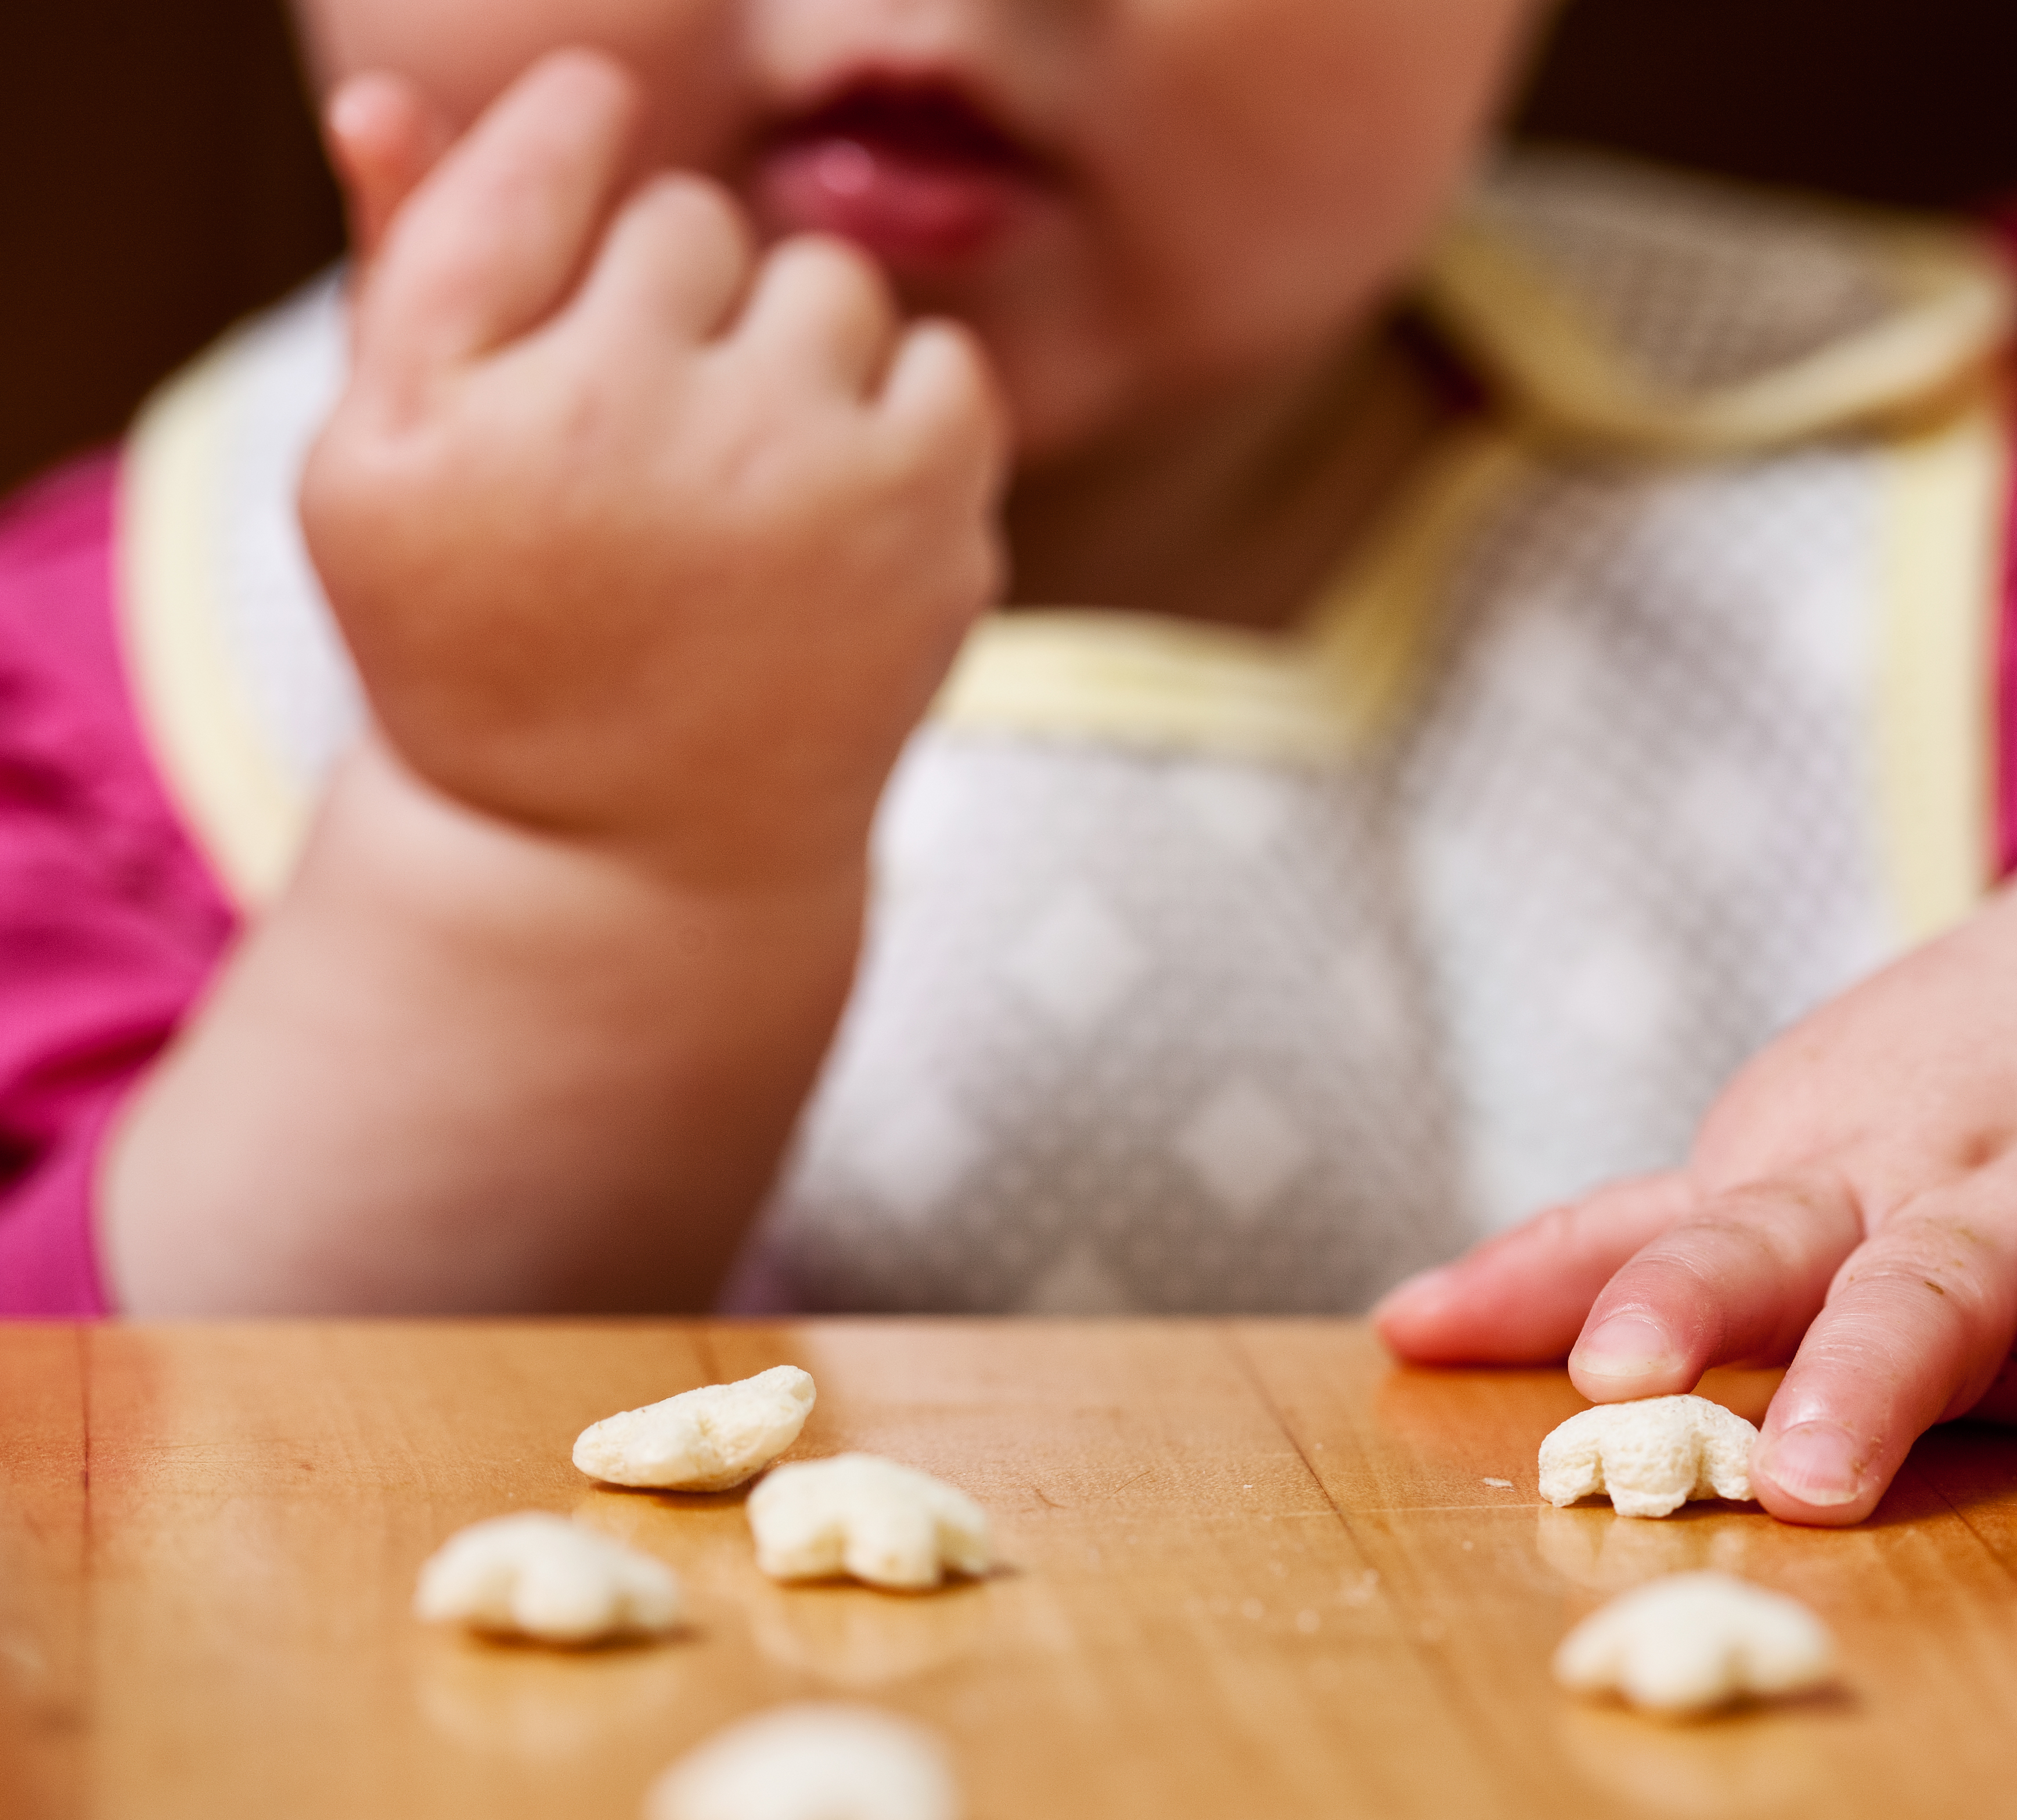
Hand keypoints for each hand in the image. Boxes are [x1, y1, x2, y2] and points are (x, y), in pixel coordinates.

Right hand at [300, 51, 1006, 884]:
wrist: (625, 846)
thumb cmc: (488, 632)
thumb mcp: (385, 464)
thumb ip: (409, 269)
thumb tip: (383, 90)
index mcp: (471, 404)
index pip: (554, 146)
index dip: (573, 137)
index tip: (582, 176)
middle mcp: (630, 429)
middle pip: (692, 218)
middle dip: (673, 291)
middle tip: (643, 425)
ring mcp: (795, 482)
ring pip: (827, 282)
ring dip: (794, 345)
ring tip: (740, 465)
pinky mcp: (924, 536)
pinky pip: (946, 365)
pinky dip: (905, 409)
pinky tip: (835, 494)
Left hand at [1377, 805, 2016, 1525]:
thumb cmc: (1934, 1108)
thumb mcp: (1770, 1157)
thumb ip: (1607, 1248)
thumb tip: (1396, 1325)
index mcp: (1853, 1186)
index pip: (1739, 1237)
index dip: (1667, 1300)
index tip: (1590, 1371)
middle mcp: (1995, 1196)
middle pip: (1915, 1274)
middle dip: (1861, 1365)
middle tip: (1801, 1469)